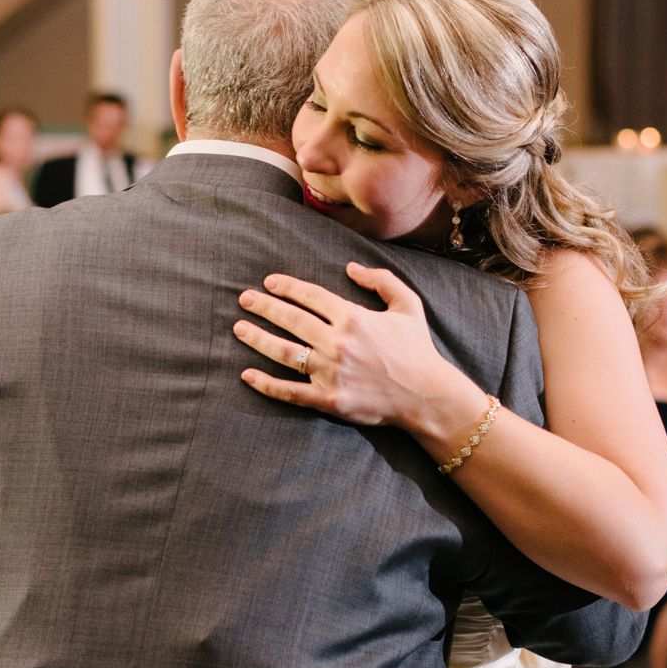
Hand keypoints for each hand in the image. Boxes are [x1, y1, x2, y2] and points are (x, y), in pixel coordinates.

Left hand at [234, 263, 464, 428]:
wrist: (427, 395)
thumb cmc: (418, 349)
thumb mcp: (408, 305)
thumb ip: (381, 280)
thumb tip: (350, 268)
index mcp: (353, 317)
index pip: (310, 296)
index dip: (286, 287)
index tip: (268, 282)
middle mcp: (338, 342)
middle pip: (290, 320)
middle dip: (263, 307)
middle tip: (243, 300)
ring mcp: (331, 372)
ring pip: (284, 352)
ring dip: (257, 339)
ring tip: (239, 329)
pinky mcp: (329, 399)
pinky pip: (290, 391)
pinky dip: (266, 384)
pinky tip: (246, 375)